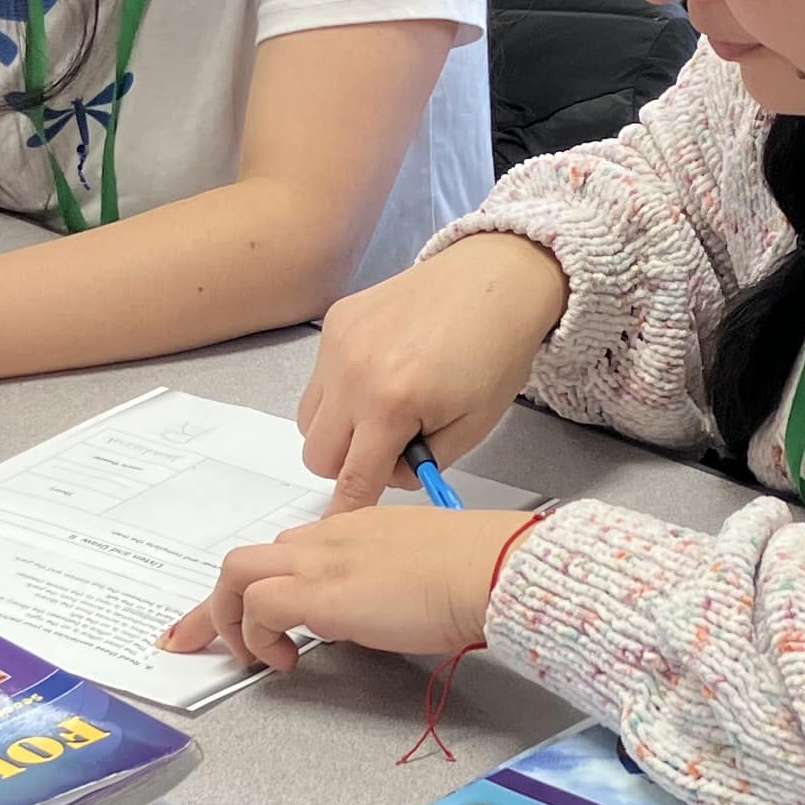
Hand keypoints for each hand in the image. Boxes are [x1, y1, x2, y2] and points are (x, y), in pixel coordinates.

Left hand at [163, 506, 540, 669]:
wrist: (490, 568)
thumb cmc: (476, 571)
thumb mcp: (419, 569)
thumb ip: (383, 582)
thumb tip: (369, 612)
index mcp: (352, 529)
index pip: (286, 551)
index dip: (257, 587)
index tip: (243, 615)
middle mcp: (328, 538)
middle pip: (245, 561)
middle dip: (212, 606)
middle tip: (194, 642)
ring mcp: (321, 562)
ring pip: (236, 574)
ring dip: (229, 621)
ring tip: (251, 659)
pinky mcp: (321, 594)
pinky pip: (259, 608)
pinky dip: (258, 637)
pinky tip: (285, 662)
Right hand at [295, 234, 569, 509]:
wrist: (494, 279)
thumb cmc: (495, 352)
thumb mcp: (472, 426)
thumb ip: (422, 465)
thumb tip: (384, 476)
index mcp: (392, 404)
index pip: (354, 477)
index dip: (348, 508)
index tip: (341, 525)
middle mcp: (353, 373)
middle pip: (317, 455)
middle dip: (347, 465)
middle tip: (389, 448)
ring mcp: (337, 344)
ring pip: (309, 419)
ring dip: (338, 430)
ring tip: (385, 410)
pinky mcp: (335, 321)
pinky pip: (319, 378)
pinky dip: (342, 390)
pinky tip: (383, 372)